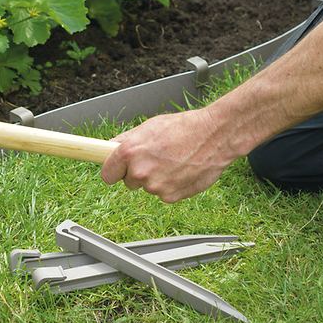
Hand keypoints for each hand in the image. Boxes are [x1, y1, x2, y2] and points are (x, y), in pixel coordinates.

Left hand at [100, 107, 236, 202]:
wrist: (215, 136)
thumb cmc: (185, 127)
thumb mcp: (150, 126)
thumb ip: (128, 140)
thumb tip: (110, 147)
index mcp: (130, 152)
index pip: (107, 174)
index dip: (114, 170)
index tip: (117, 170)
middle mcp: (140, 172)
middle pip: (128, 182)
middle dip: (138, 172)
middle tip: (156, 158)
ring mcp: (155, 187)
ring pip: (148, 187)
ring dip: (157, 178)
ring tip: (174, 160)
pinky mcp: (171, 197)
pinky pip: (164, 194)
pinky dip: (171, 185)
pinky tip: (182, 170)